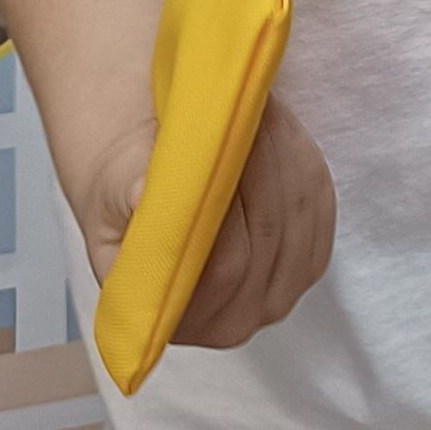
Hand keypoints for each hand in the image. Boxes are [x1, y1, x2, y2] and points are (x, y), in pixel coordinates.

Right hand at [80, 92, 335, 351]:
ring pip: (299, 212)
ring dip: (279, 151)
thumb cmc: (123, 190)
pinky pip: (318, 200)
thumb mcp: (111, 189)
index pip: (223, 267)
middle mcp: (234, 322)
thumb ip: (131, 195)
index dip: (224, 199)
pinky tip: (272, 123)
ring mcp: (280, 291)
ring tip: (250, 107)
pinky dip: (298, 155)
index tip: (214, 139)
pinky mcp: (310, 255)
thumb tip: (147, 194)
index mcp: (176, 320)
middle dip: (256, 165)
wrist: (147, 180)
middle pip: (267, 237)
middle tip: (237, 108)